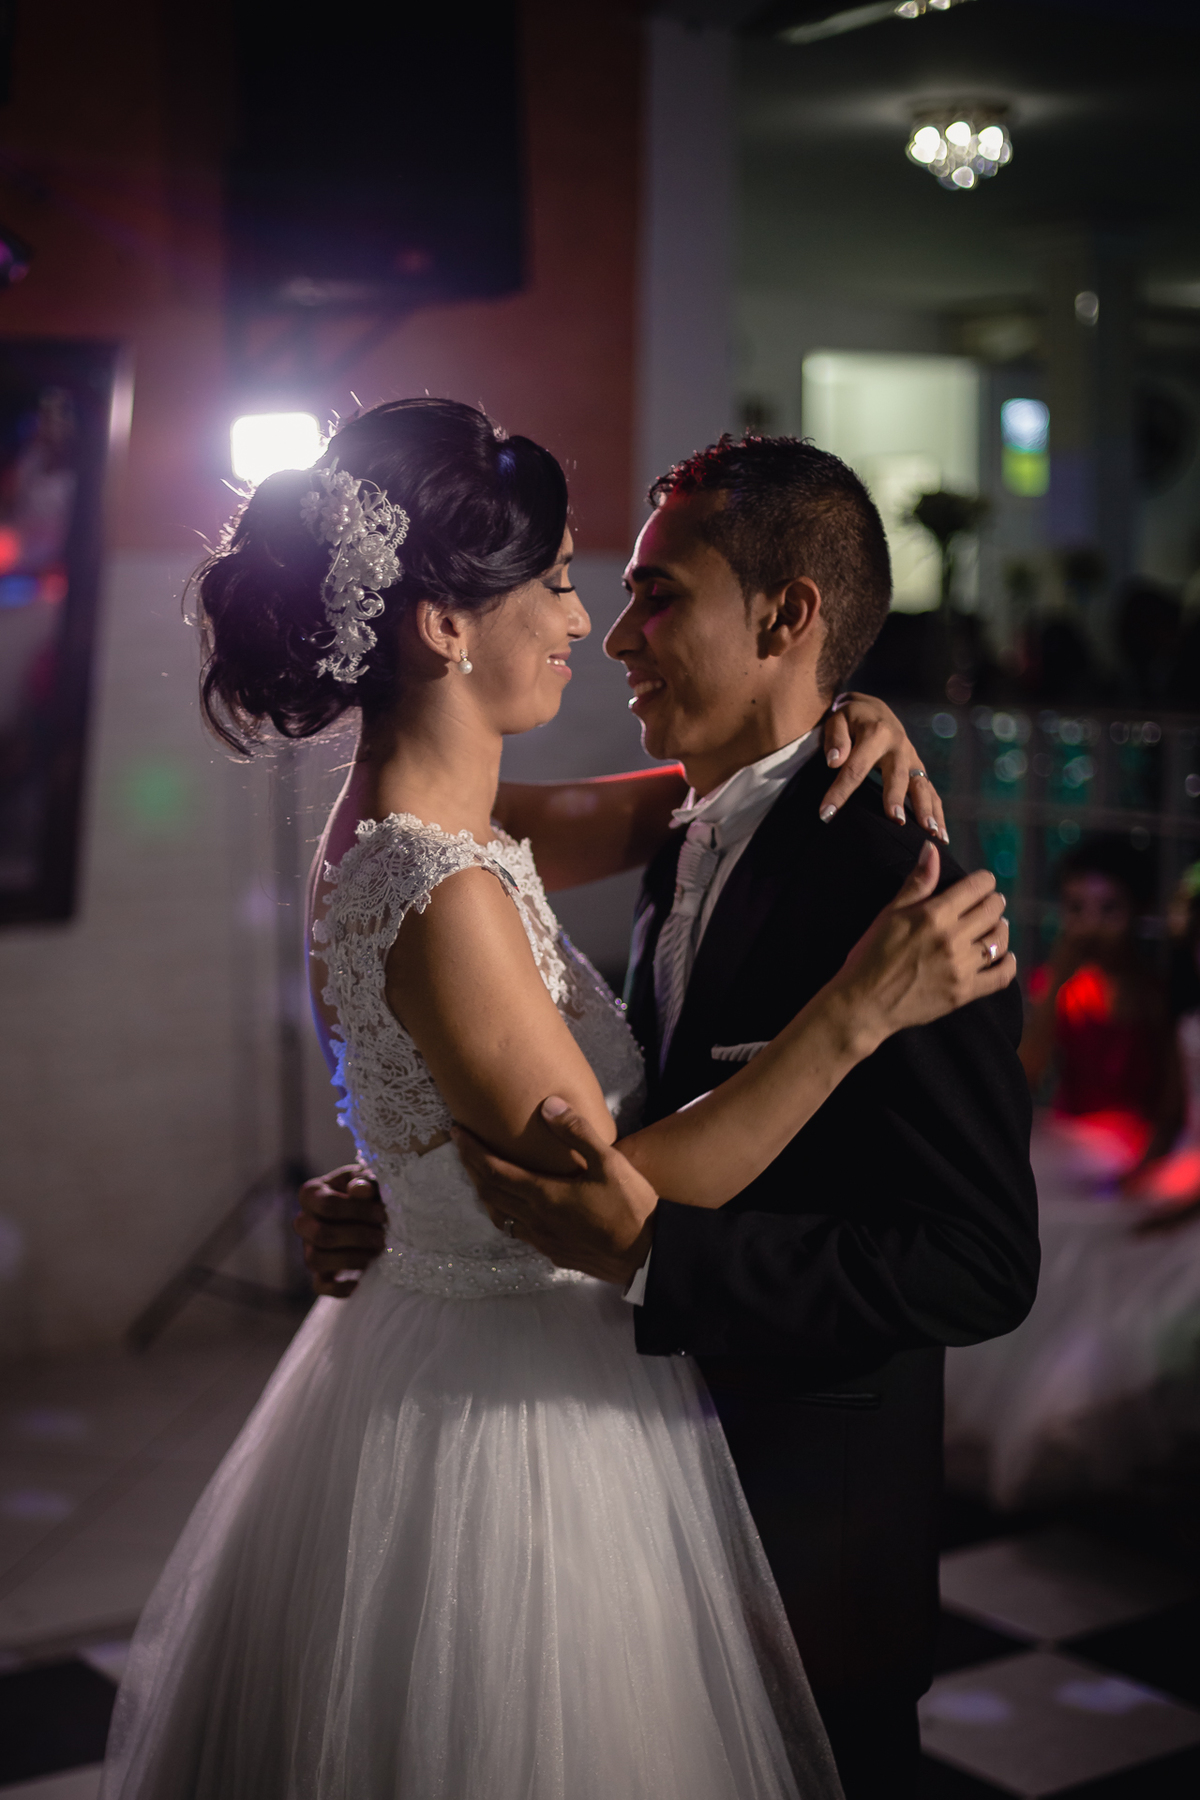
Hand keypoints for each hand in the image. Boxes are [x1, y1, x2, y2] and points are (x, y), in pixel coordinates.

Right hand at [293, 1164, 385, 1297]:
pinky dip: (339, 1288)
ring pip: (316, 1261)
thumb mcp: (369, 1179)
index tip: (383, 1214)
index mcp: (311, 1193)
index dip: (358, 1211)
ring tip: (376, 1253)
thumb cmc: (369, 1189)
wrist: (371, 1208)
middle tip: (382, 1237)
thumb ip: (365, 1181)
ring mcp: (308, 1248)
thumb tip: (360, 1189)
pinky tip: (360, 1280)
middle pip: (321, 1235)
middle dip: (357, 1237)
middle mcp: (303, 1221)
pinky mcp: (319, 1272)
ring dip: (351, 1259)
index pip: (327, 1205)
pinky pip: (320, 1286)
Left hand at [452, 1099, 657, 1286]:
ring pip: (501, 1216)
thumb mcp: (609, 1162)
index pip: (494, 1171)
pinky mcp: (556, 1254)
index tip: (457, 1133)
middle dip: (472, 1168)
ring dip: (486, 1193)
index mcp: (544, 1195)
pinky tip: (514, 1207)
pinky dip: (506, 1213)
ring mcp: (544, 1241)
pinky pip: (519, 1232)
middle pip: (490, 1193)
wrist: (648, 1256)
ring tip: (481, 1174)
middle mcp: (536, 1221)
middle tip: (462, 1147)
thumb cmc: (631, 1207)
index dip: (472, 1151)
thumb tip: (548, 1105)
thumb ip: (577, 1133)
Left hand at [820, 693, 947, 841]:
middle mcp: (899, 746)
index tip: (825, 814)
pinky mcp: (919, 770)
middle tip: (897, 821)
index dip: (840, 792)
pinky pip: (931, 792)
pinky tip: (941, 836)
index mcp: (876, 733)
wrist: (874, 709)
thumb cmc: (850, 718)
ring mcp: (912, 759)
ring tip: (930, 833)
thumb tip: (834, 761)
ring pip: (922, 786)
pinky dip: (938, 813)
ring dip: (927, 809)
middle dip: (896, 799)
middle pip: (897, 777)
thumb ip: (835, 739)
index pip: (855, 767)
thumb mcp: (837, 719)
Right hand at [834, 842, 1015, 1046]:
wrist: (864, 1003)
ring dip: (1000, 928)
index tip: (982, 883)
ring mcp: (961, 967)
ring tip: (994, 926)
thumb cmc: (871, 954)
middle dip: (994, 902)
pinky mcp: (964, 992)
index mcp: (934, 914)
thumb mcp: (890, 913)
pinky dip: (1008, 963)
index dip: (984, 881)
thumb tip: (932, 849)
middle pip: (993, 910)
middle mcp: (952, 939)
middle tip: (989, 903)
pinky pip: (1001, 976)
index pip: (977, 887)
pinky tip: (1005, 956)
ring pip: (999, 940)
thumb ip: (917, 882)